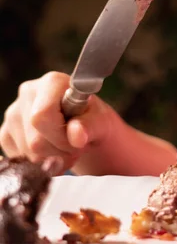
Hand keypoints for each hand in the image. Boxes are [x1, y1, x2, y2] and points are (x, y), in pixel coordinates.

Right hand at [0, 72, 117, 170]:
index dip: (60, 137)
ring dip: (50, 158)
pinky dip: (38, 161)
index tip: (78, 141)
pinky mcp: (6, 131)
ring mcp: (13, 112)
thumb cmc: (93, 119)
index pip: (43, 115)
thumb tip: (76, 135)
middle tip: (76, 147)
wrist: (84, 127)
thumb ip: (90, 126)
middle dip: (59, 151)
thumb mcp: (100, 121)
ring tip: (66, 147)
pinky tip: (52, 150)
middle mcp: (28, 92)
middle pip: (35, 139)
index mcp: (52, 82)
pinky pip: (18, 157)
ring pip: (26, 152)